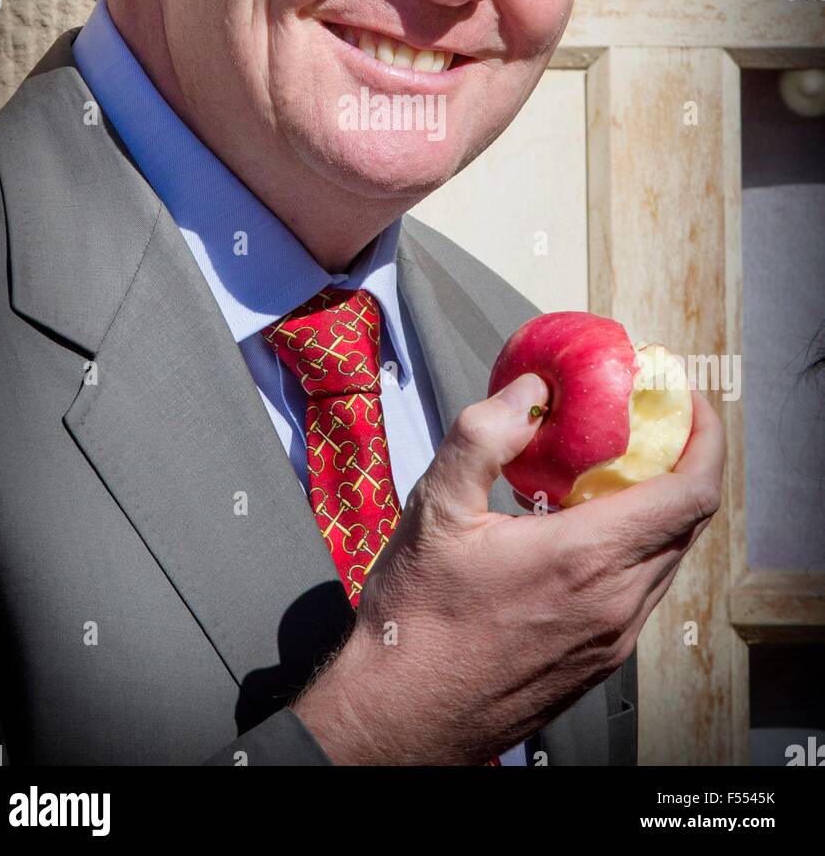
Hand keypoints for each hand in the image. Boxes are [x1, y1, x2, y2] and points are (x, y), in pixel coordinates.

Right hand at [292, 376, 724, 764]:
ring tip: (617, 470)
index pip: (690, 494)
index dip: (705, 438)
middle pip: (688, 523)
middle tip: (653, 423)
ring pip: (668, 559)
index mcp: (586, 559)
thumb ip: (484, 435)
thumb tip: (530, 392)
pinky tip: (585, 528)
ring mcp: (613, 638)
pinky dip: (636, 546)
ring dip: (660, 507)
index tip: (688, 402)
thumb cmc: (416, 621)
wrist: (402, 715)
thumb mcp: (435, 507)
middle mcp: (615, 603)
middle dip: (684, 463)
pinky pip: (642, 590)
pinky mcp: (599, 660)